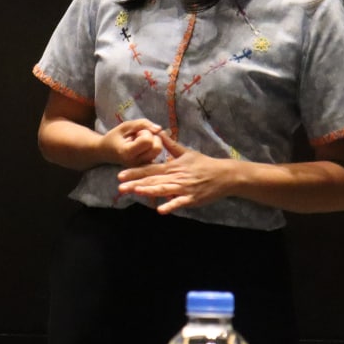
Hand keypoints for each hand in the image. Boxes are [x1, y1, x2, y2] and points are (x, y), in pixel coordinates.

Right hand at [101, 118, 164, 167]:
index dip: (144, 132)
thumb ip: (142, 124)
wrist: (105, 152)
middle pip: (157, 148)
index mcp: (127, 153)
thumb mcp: (125, 126)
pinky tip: (143, 147)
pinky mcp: (146, 167)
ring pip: (159, 151)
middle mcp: (136, 163)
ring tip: (140, 142)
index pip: (148, 141)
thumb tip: (159, 129)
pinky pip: (157, 155)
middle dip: (152, 137)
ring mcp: (142, 167)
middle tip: (139, 137)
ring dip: (153, 142)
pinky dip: (153, 147)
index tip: (135, 133)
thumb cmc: (115, 137)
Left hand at [115, 131, 231, 211]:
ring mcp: (183, 188)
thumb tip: (159, 132)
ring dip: (149, 191)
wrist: (223, 174)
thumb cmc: (204, 164)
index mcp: (172, 166)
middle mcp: (175, 177)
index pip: (150, 169)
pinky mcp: (192, 198)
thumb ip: (170, 145)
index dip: (134, 172)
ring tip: (136, 192)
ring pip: (163, 189)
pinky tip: (160, 210)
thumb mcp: (186, 152)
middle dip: (136, 183)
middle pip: (153, 180)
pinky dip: (170, 205)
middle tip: (120, 187)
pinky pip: (179, 202)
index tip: (120, 175)